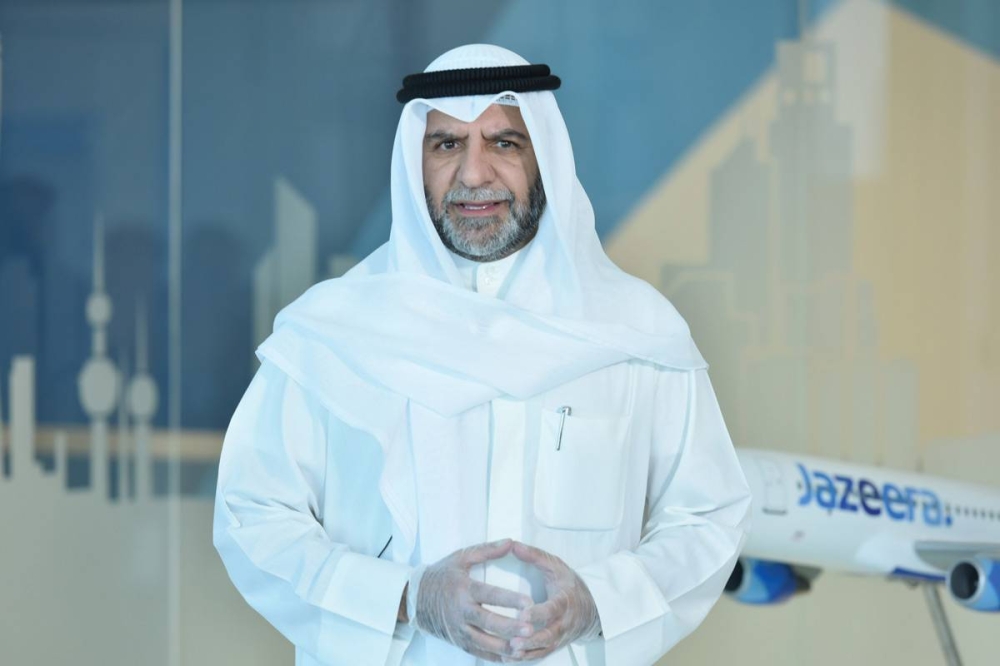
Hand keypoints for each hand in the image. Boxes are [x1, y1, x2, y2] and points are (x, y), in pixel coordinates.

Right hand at [410, 539, 534, 662]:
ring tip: (524, 647)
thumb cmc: (441, 576)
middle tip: (531, 629)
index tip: (529, 602)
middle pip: (487, 622)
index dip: (509, 599)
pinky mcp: (458, 642)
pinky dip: (494, 656)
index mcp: (463, 589)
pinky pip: (478, 652)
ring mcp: (458, 629)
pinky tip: (512, 657)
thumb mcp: (461, 558)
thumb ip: (487, 550)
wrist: (414, 598)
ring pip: (483, 642)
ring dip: (504, 646)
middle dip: (509, 627)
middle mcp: (461, 611)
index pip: (489, 595)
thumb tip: (511, 542)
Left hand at [508, 541, 601, 660]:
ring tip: (509, 652)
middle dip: (531, 639)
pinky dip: (526, 658)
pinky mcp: (554, 645)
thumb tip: (513, 544)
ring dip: (527, 652)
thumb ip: (534, 556)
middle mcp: (563, 623)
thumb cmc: (568, 584)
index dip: (538, 613)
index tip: (523, 614)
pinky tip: (508, 658)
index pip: (552, 609)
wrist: (590, 606)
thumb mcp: (555, 566)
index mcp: (564, 602)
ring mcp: (559, 637)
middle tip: (513, 641)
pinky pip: (541, 655)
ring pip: (544, 648)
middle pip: (548, 635)